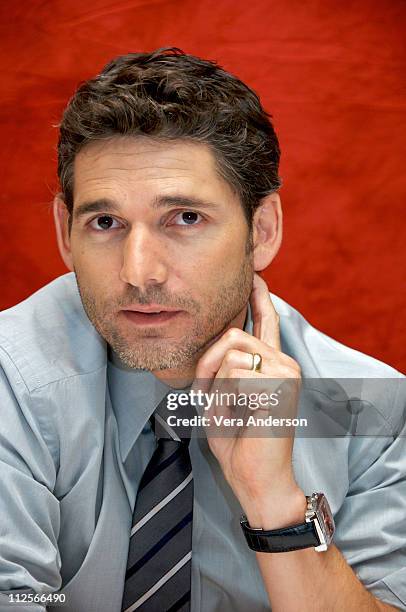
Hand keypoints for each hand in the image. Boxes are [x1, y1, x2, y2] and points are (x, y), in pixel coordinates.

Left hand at [193, 272, 305, 528]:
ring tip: (224, 412)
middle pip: (233, 333)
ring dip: (213, 383)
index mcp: (273, 366)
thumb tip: (219, 343)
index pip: (267, 324)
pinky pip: (234, 372)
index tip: (256, 278)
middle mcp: (284, 364)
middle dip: (207, 362)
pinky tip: (236, 416)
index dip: (260, 299)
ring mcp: (285, 372)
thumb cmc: (239, 443)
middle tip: (203, 394)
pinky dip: (222, 395)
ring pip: (230, 353)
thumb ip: (224, 370)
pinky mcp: (279, 383)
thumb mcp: (223, 399)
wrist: (257, 480)